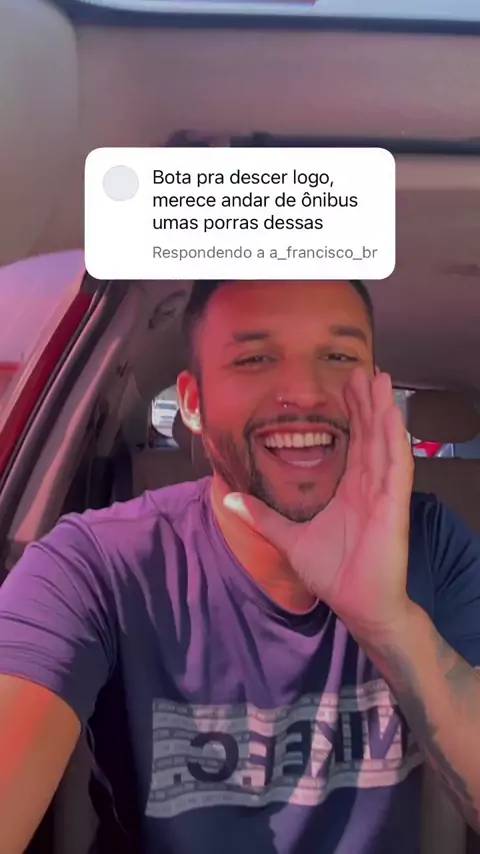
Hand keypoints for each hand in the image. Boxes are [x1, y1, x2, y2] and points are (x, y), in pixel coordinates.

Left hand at [224, 369, 414, 636]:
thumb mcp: (289, 538)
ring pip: (384, 443)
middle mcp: (369, 486)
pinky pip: (397, 467)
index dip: (352, 415)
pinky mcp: (394, 506)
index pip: (353, 443)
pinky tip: (392, 416)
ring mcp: (384, 494)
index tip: (346, 387)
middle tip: (364, 371)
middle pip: (369, 434)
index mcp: (350, 490)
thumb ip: (263, 517)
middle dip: (367, 402)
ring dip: (383, 411)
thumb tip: (231, 499)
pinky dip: (395, 440)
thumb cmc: (333, 574)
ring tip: (381, 380)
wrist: (357, 604)